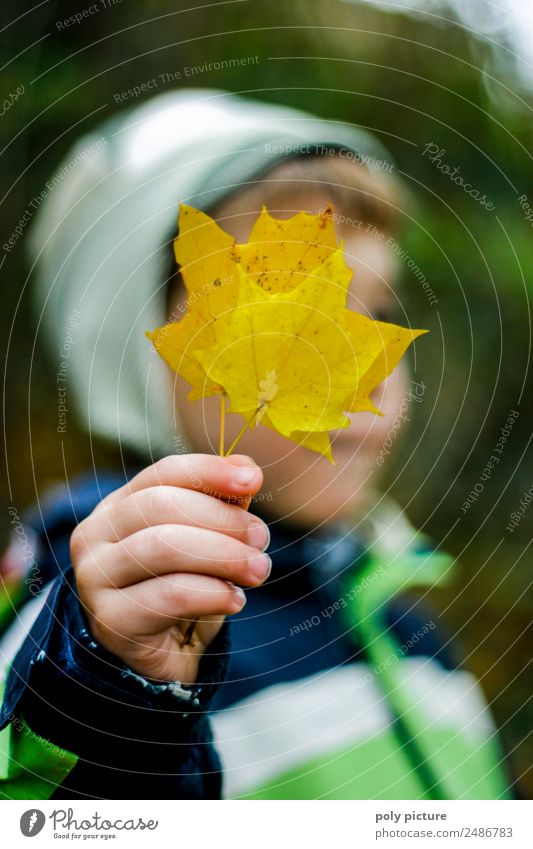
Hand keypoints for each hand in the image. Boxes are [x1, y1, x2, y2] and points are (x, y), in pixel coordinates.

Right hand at [70, 454, 268, 685]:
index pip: (163, 473)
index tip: (253, 480)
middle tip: (262, 539)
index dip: (209, 471)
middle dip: (221, 519)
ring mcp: (95, 577)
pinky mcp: (110, 619)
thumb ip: (223, 503)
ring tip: (258, 570)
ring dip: (222, 555)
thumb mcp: (206, 540)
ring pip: (163, 547)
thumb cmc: (183, 585)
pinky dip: (212, 593)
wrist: (161, 653)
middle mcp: (96, 534)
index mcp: (119, 505)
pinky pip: (169, 595)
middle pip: (160, 506)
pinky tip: (235, 599)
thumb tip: (248, 470)